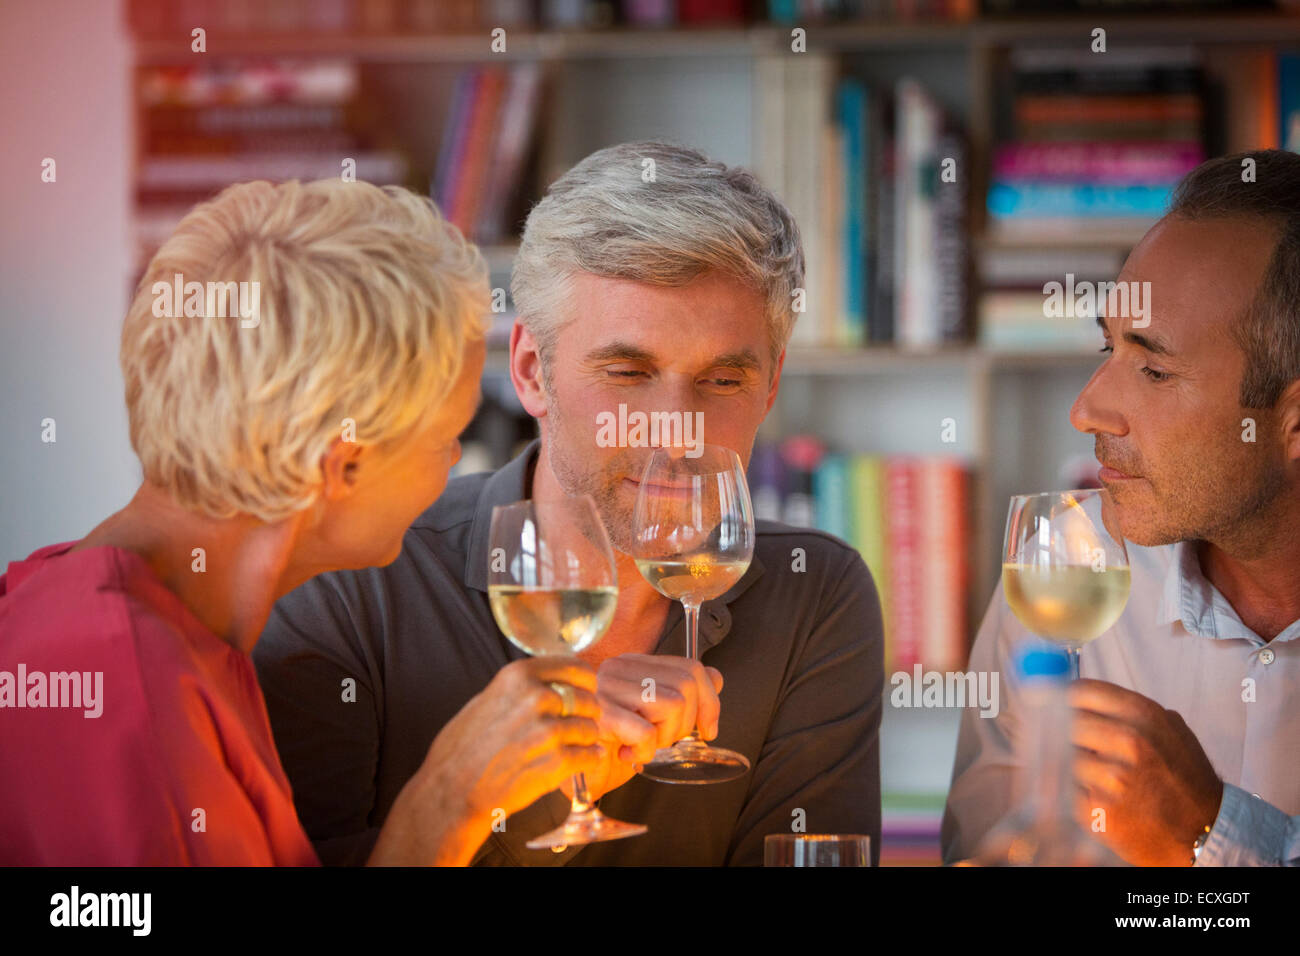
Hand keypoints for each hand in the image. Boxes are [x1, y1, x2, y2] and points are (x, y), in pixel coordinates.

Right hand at [369, 656, 603, 865]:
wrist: (451, 792)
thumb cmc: (462, 749)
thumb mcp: (487, 699)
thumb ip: (521, 688)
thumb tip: (552, 682)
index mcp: (519, 676)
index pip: (576, 668)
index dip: (585, 683)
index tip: (585, 692)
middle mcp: (537, 697)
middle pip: (588, 699)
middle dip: (586, 714)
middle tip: (574, 727)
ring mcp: (548, 730)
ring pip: (591, 729)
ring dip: (585, 740)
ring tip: (569, 748)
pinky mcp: (557, 762)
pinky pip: (591, 755)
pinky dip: (588, 760)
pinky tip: (577, 762)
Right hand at [566, 654, 723, 801]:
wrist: (565, 770)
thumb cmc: (607, 745)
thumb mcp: (648, 717)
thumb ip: (677, 693)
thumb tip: (716, 678)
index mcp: (631, 664)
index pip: (689, 666)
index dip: (709, 700)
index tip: (708, 729)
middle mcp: (619, 669)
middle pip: (688, 683)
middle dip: (688, 721)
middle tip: (662, 740)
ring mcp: (607, 689)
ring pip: (674, 704)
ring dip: (666, 736)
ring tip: (642, 745)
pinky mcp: (600, 716)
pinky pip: (648, 732)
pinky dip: (646, 751)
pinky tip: (629, 755)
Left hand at [1068, 679, 1222, 865]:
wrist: (1205, 833)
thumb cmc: (1186, 780)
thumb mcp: (1171, 730)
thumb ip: (1130, 711)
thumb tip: (1081, 697)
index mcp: (1144, 715)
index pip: (1081, 691)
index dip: (1066, 699)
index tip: (1059, 706)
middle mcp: (1128, 741)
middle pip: (1065, 721)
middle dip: (1063, 732)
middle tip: (1069, 742)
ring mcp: (1111, 776)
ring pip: (1060, 754)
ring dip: (1066, 762)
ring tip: (1085, 772)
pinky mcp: (1097, 809)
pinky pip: (1064, 787)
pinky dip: (1070, 789)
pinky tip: (1089, 794)